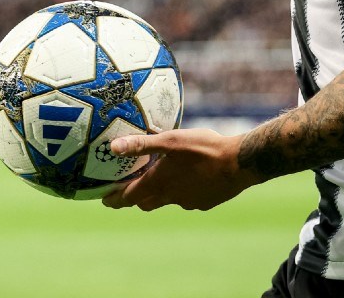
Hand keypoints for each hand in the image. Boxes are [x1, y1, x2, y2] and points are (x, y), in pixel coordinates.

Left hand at [101, 128, 260, 210]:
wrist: (238, 163)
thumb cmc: (203, 149)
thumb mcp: (171, 140)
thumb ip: (142, 144)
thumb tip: (113, 147)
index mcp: (159, 183)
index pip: (129, 197)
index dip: (114, 198)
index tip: (105, 199)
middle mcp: (170, 197)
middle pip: (145, 202)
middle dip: (133, 197)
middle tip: (127, 189)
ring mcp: (188, 202)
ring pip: (166, 200)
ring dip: (158, 193)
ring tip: (159, 178)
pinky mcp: (204, 202)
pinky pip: (186, 198)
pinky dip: (180, 190)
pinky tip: (189, 176)